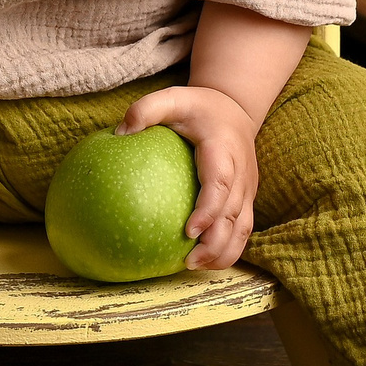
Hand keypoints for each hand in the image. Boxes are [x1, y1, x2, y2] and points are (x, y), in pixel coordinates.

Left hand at [120, 83, 257, 270]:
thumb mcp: (173, 98)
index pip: (220, 183)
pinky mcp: (246, 199)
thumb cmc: (198, 107)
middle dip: (215, 243)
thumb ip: (147, 109)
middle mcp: (242, 173)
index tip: (188, 230)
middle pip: (234, 215)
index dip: (208, 209)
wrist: (235, 108)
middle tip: (188, 262)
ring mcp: (247, 189)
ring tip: (195, 267)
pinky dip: (227, 249)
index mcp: (224, 149)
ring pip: (243, 228)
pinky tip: (202, 262)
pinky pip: (242, 229)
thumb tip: (118, 133)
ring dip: (224, 252)